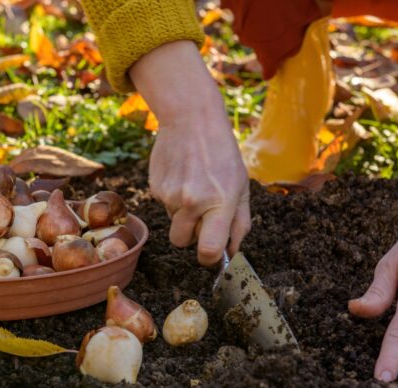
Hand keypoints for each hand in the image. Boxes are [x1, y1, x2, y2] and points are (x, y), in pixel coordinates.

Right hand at [130, 41, 250, 264]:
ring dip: (183, 214)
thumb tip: (232, 253)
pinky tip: (182, 175)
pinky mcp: (155, 187)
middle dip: (192, 236)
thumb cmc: (222, 153)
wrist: (191, 119)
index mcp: (220, 202)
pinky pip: (164, 206)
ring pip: (173, 223)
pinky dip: (173, 197)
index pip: (208, 250)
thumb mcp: (242, 186)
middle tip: (203, 214)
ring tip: (194, 185)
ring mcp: (170, 195)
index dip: (209, 258)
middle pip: (182, 242)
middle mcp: (192, 202)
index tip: (212, 252)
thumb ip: (240, 223)